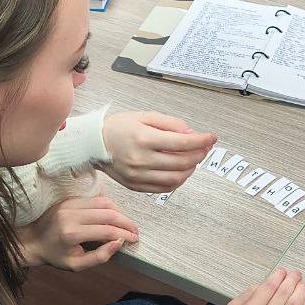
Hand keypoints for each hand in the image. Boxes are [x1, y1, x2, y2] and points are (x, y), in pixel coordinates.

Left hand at [18, 196, 137, 270]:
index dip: (125, 235)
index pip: (107, 230)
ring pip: (104, 202)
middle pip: (109, 213)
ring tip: (126, 224)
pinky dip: (108, 207)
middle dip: (126, 222)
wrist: (32, 241)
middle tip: (135, 231)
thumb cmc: (54, 255)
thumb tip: (119, 243)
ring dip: (119, 212)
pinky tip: (113, 216)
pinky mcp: (70, 199)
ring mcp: (70, 204)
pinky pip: (95, 199)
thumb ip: (99, 257)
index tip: (134, 239)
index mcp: (72, 233)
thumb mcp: (76, 265)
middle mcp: (72, 215)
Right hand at [101, 111, 216, 191]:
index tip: (211, 137)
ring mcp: (138, 175)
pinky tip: (181, 171)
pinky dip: (178, 181)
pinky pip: (164, 188)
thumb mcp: (144, 116)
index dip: (201, 140)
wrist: (93, 144)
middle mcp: (141, 159)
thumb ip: (170, 123)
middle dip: (199, 155)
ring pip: (176, 178)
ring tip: (194, 159)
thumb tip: (191, 132)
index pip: (182, 142)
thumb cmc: (117, 128)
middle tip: (204, 148)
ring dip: (191, 169)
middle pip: (182, 162)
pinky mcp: (136, 186)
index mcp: (144, 139)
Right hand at [206, 268, 304, 304]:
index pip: (269, 289)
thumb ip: (246, 295)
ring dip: (300, 293)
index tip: (282, 271)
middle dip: (292, 281)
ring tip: (302, 284)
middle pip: (284, 296)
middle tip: (295, 274)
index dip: (278, 277)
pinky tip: (302, 302)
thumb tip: (264, 285)